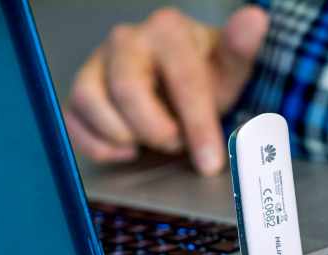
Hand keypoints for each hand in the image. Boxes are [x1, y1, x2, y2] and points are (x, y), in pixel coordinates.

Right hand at [65, 6, 268, 174]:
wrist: (178, 83)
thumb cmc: (205, 76)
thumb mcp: (230, 68)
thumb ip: (241, 49)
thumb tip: (255, 20)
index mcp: (167, 30)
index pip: (182, 80)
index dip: (197, 127)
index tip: (210, 163)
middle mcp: (126, 39)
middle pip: (127, 91)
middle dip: (156, 131)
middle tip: (176, 144)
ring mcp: (97, 63)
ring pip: (90, 101)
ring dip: (123, 136)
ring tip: (149, 143)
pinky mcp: (80, 89)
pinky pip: (72, 119)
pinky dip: (97, 145)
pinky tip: (125, 150)